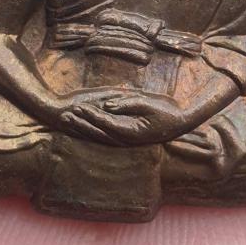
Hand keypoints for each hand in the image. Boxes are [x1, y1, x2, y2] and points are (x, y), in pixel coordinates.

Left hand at [64, 92, 187, 145]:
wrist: (181, 123)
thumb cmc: (167, 112)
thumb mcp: (148, 104)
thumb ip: (127, 104)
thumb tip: (107, 105)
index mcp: (131, 132)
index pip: (106, 123)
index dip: (91, 116)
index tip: (78, 108)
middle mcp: (125, 140)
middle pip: (98, 132)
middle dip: (81, 124)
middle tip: (65, 116)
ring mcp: (125, 140)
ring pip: (99, 136)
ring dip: (83, 129)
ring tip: (68, 120)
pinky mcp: (126, 138)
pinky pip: (105, 136)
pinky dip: (92, 131)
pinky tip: (82, 126)